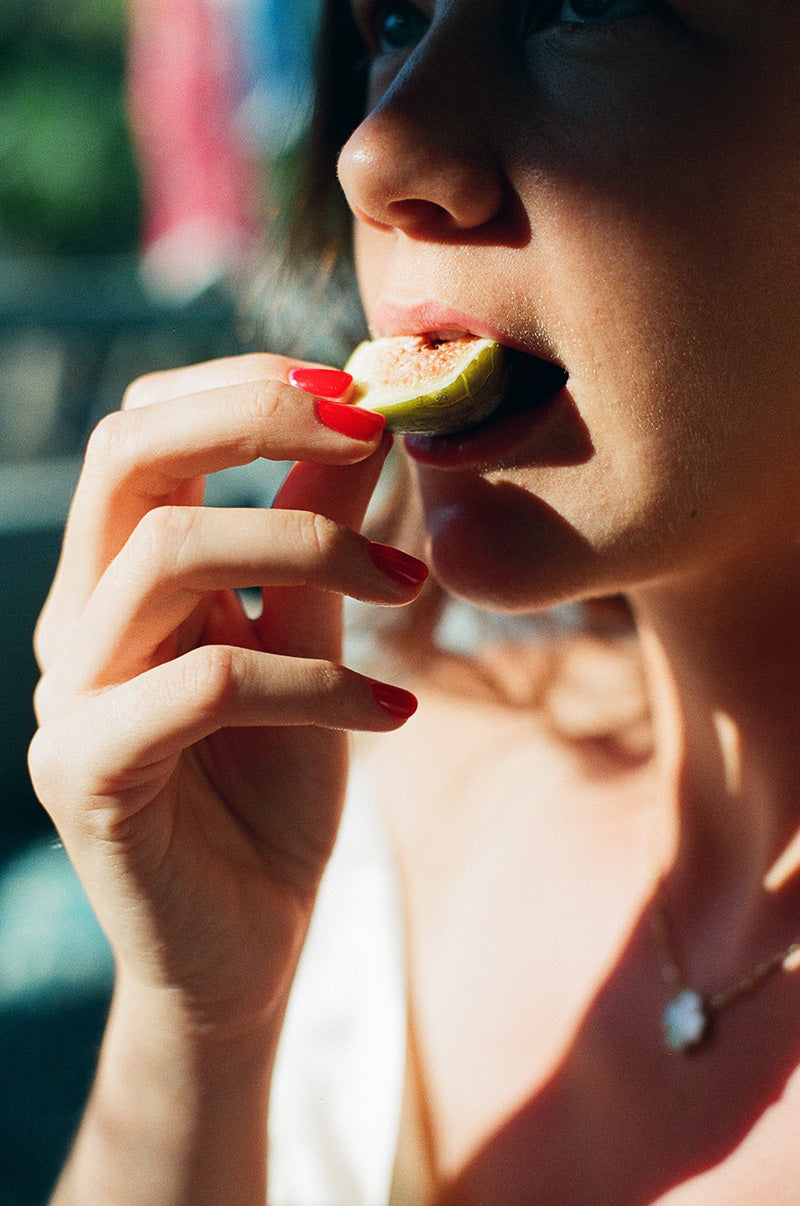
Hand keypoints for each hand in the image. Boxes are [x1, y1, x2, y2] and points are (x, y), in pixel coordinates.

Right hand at [29, 354, 426, 1035]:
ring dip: (309, 548)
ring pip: (167, 554)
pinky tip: (396, 710)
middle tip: (374, 432)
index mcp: (119, 578)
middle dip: (256, 419)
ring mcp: (73, 695)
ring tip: (407, 590)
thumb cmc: (274, 790)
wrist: (247, 946)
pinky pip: (206, 685)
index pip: (146, 432)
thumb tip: (368, 430)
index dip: (245, 390)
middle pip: (128, 459)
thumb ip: (319, 543)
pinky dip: (319, 684)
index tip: (360, 396)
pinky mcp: (91, 772)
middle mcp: (79, 621)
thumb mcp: (311, 644)